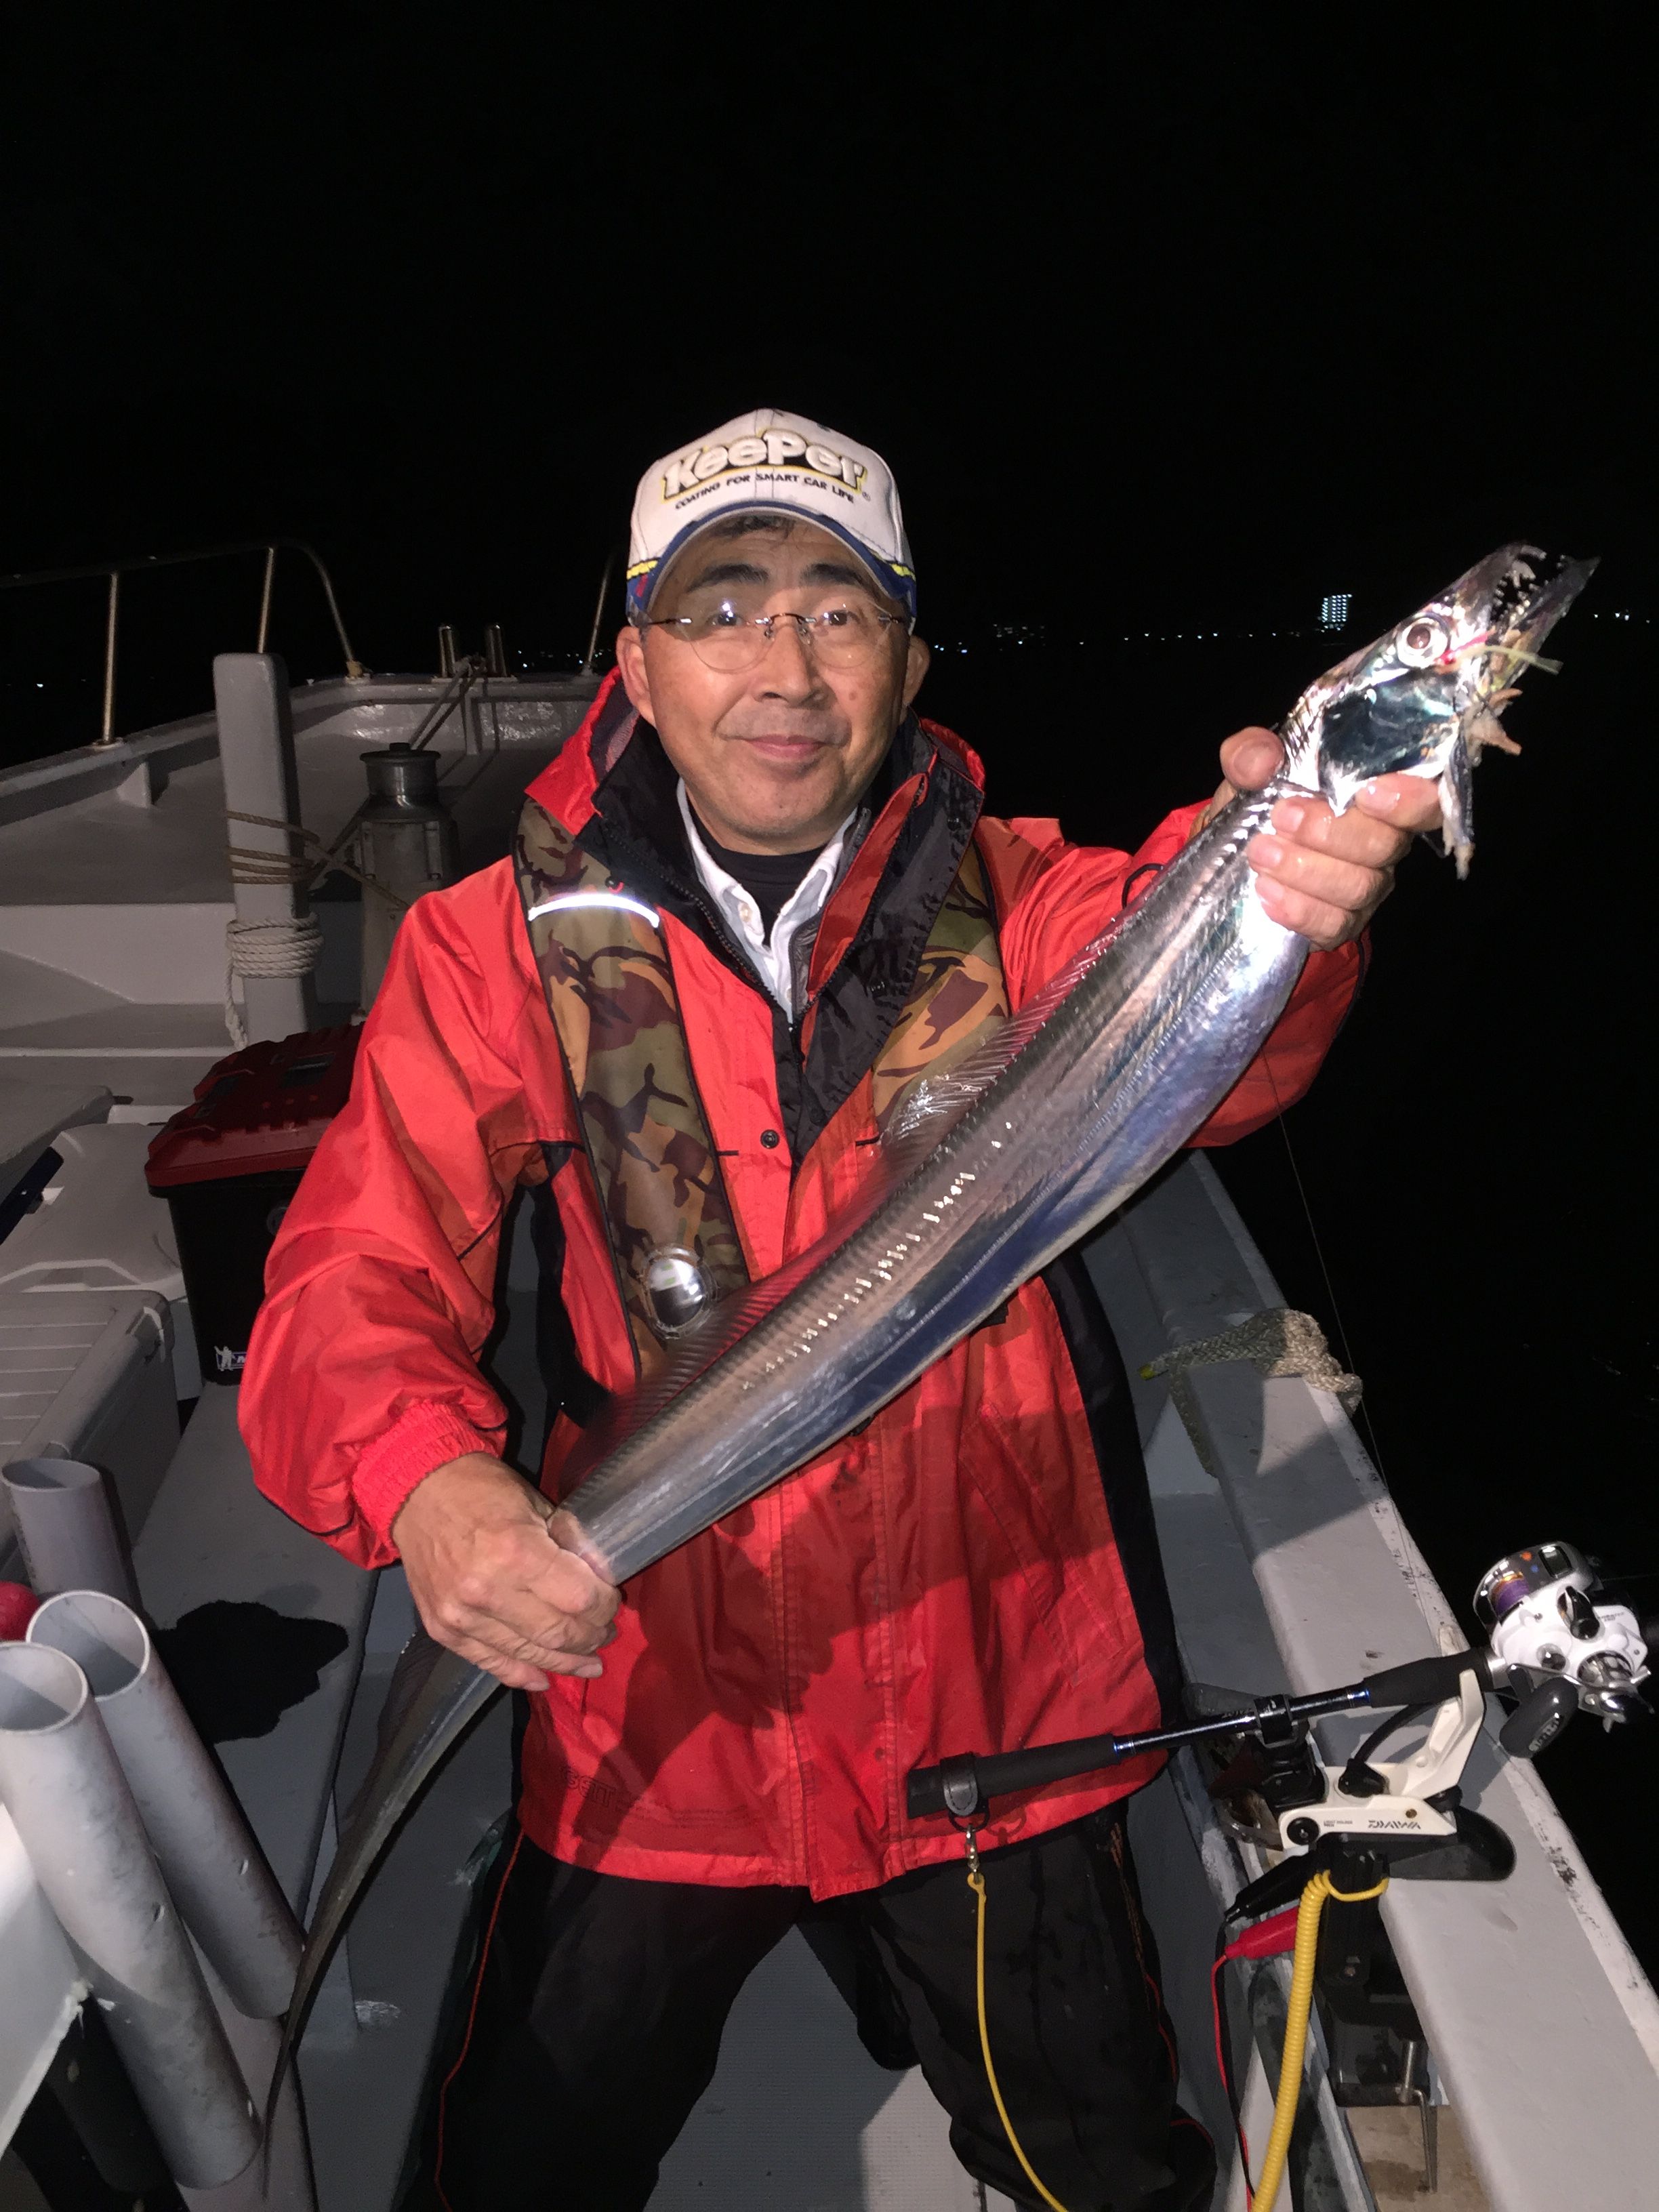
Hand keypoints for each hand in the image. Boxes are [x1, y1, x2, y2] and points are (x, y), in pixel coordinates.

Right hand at [392, 1453, 619, 1690]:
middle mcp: (487, 1591)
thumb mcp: (534, 1504)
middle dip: (590, 1637)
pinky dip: (521, 1674)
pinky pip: (490, 1663)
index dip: (604, 1607)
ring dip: (564, 1662)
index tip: (612, 1603)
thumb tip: (596, 1577)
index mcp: (517, 1552)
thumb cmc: (481, 1489)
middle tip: (605, 1633)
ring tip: (588, 1662)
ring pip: (527, 1654)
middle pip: (557, 1633)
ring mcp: (461, 1616)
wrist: (417, 1492)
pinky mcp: (442, 1630)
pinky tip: (545, 1677)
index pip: (579, 1600)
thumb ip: (564, 1544)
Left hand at [1202, 727, 1442, 949]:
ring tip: (1261, 854)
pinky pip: (1335, 924)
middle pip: (1384, 844)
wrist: (1234, 858)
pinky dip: (1299, 910)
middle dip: (1330, 832)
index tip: (1367, 793)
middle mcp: (1383, 842)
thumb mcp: (1248, 770)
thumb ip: (1251, 754)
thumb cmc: (1259, 804)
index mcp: (1378, 797)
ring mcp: (1366, 886)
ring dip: (1305, 870)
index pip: (1424, 800)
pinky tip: (1267, 892)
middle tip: (1280, 817)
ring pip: (1359, 886)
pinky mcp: (1341, 923)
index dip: (1410, 799)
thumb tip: (1262, 760)